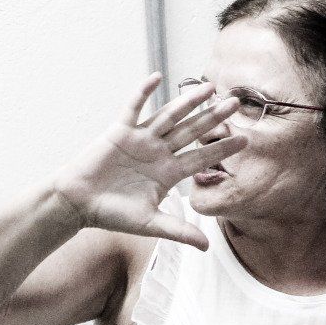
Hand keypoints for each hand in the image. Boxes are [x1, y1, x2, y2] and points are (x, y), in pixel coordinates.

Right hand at [48, 75, 247, 248]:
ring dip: (187, 101)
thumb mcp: (150, 224)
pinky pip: (133, 108)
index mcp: (168, 172)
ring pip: (168, 116)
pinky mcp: (120, 131)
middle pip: (191, 131)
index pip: (201, 157)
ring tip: (208, 87)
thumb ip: (179, 231)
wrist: (79, 203)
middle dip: (213, 117)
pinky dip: (143, 92)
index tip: (246, 139)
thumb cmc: (112, 214)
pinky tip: (157, 77)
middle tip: (236, 102)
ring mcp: (140, 139)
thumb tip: (206, 247)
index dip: (223, 148)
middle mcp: (158, 152)